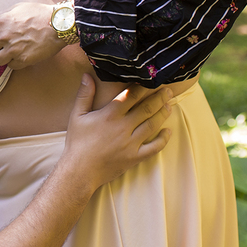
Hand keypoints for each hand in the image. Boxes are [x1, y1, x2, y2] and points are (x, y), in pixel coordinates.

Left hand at [0, 1, 65, 68]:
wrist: (58, 24)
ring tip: (11, 53)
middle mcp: (3, 36)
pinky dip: (15, 62)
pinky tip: (22, 55)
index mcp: (0, 22)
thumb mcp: (17, 8)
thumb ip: (3, 16)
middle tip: (2, 46)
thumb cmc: (39, 13)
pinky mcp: (23, 59)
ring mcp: (13, 49)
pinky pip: (11, 66)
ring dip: (2, 57)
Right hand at [62, 77, 172, 192]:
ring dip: (163, 113)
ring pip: (152, 124)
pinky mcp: (135, 157)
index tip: (151, 80)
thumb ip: (84, 95)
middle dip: (159, 97)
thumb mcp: (77, 116)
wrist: (80, 170)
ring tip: (169, 105)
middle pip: (146, 108)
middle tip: (168, 90)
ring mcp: (131, 143)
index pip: (131, 96)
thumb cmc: (77, 142)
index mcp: (110, 115)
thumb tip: (87, 75)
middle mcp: (123, 127)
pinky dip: (163, 139)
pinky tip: (168, 131)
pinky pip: (154, 147)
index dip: (143, 87)